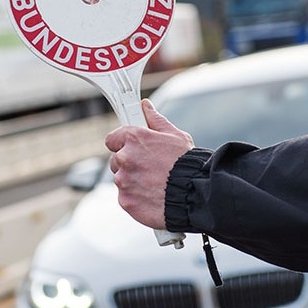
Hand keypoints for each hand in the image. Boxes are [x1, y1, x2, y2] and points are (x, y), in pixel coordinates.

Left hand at [105, 99, 193, 229]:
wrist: (194, 194)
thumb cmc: (187, 164)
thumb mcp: (176, 136)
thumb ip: (156, 120)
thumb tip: (146, 107)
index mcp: (134, 138)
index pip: (112, 139)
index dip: (122, 144)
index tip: (131, 148)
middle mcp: (125, 158)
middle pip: (117, 161)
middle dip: (130, 164)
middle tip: (150, 168)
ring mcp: (124, 181)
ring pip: (122, 180)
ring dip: (133, 181)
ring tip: (155, 184)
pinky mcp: (126, 201)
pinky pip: (126, 197)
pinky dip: (136, 198)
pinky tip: (153, 195)